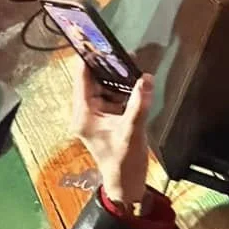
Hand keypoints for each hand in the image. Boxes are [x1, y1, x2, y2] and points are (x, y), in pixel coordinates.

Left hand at [72, 58, 153, 208]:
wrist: (127, 185)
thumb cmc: (124, 163)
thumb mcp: (132, 132)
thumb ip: (138, 105)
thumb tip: (146, 79)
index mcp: (84, 114)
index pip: (82, 78)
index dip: (90, 59)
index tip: (100, 42)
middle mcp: (85, 112)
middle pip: (93, 80)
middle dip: (109, 67)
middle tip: (125, 54)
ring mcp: (95, 115)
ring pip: (104, 87)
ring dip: (117, 78)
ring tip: (132, 65)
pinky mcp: (106, 118)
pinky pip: (112, 96)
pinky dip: (122, 89)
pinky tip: (134, 83)